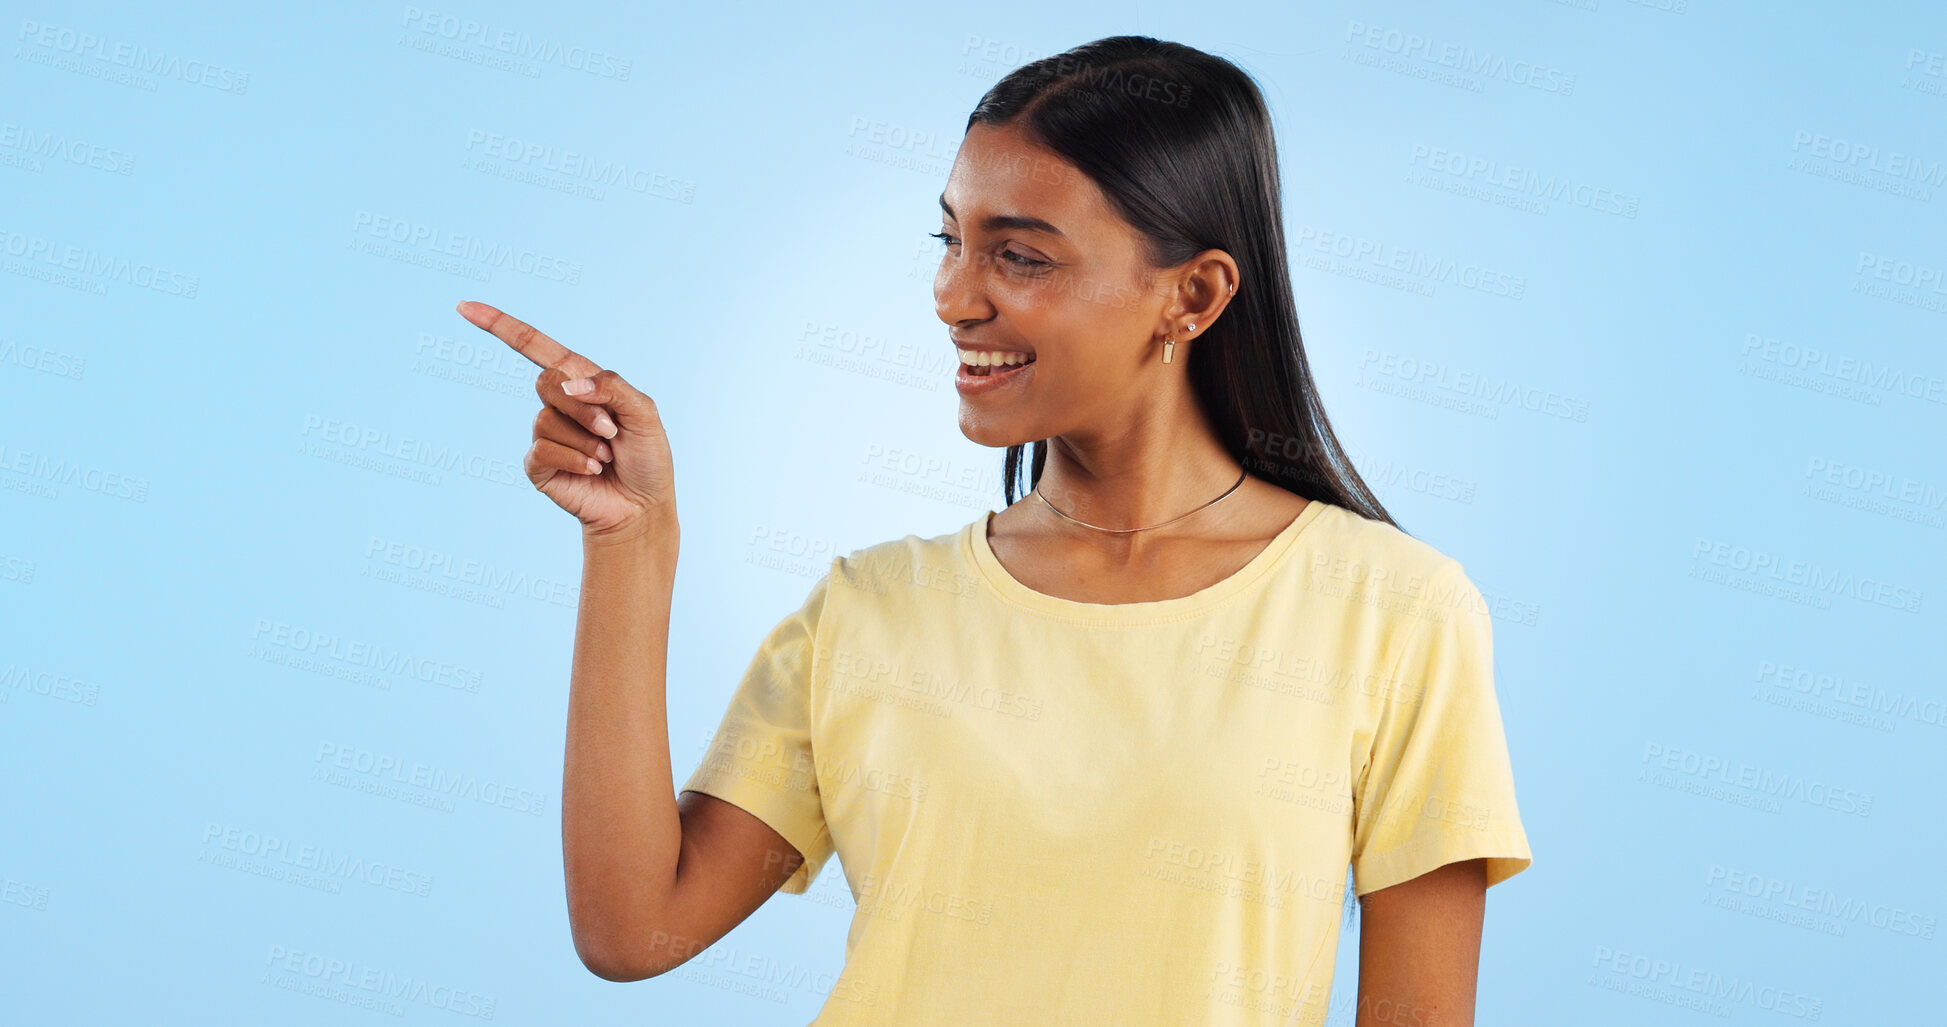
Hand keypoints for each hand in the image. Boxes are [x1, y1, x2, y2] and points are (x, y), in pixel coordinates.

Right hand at [456, 300, 675, 539]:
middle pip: (545, 382)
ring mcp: (545, 434)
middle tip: (610, 431)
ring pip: (546, 418)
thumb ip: (612, 387)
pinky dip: (574, 458)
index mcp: (581, 382)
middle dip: (582, 408)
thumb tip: (570, 384)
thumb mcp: (644, 412)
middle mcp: (559, 404)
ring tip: (604, 457)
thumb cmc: (646, 456)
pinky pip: (542, 449)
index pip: (536, 347)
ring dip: (584, 439)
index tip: (465, 307)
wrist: (642, 506)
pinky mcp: (538, 464)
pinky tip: (592, 470)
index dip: (501, 326)